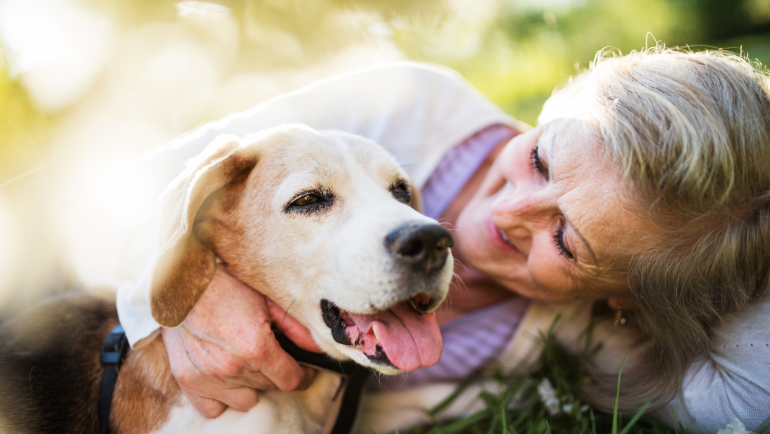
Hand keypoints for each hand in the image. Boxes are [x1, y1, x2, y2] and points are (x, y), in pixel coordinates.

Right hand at [162, 264, 321, 417]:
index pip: (291, 381)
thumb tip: (316, 347)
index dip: (303, 376)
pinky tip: (226, 378)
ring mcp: (208, 377)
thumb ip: (296, 328)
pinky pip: (214, 408)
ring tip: (246, 363)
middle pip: (269, 388)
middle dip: (275, 373)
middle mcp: (232, 367)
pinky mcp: (188, 381)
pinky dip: (223, 397)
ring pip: (246, 400)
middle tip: (270, 353)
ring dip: (251, 385)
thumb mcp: (268, 301)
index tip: (304, 371)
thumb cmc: (227, 286)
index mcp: (256, 347)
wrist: (184, 282)